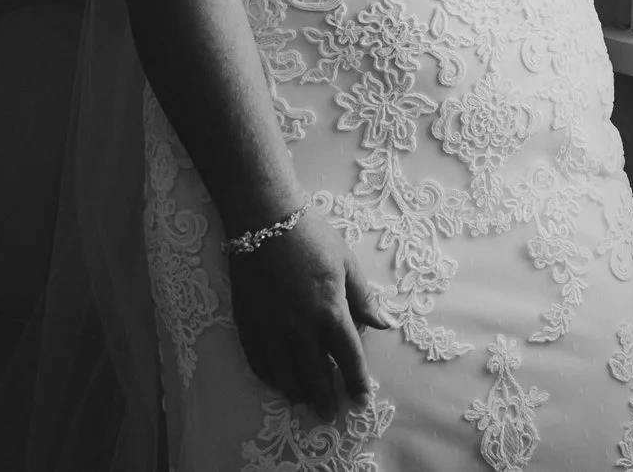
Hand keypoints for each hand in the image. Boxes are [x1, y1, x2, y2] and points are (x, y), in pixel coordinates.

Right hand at [223, 213, 395, 419]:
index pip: (347, 357)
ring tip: (305, 402)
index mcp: (329, 311)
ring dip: (296, 391)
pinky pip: (258, 360)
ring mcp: (270, 327)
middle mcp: (299, 326)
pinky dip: (269, 376)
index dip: (355, 381)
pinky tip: (277, 382)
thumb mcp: (347, 263)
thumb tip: (384, 323)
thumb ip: (364, 299)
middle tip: (330, 413)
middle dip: (325, 397)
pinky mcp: (247, 322)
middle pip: (314, 374)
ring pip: (284, 373)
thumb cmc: (311, 236)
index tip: (361, 398)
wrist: (264, 219)